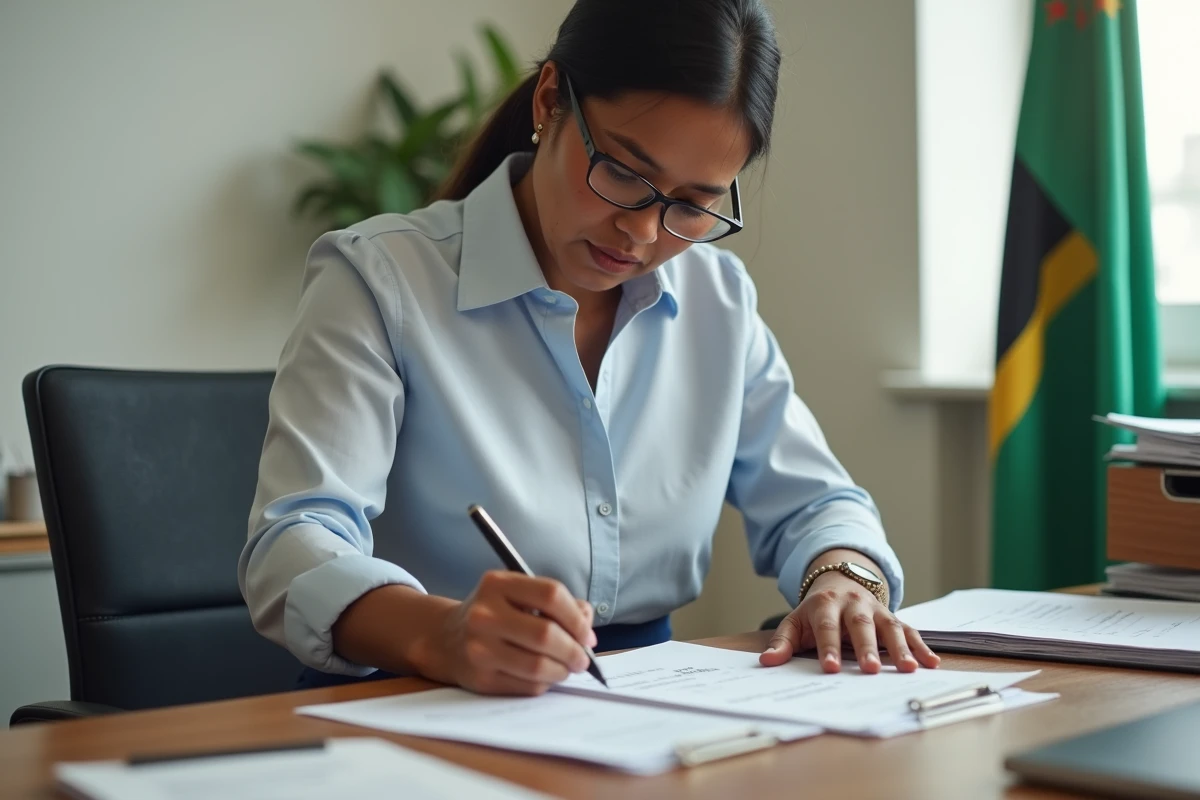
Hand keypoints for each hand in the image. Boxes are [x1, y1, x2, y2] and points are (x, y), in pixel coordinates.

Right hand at [421, 570, 596, 695]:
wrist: (446, 638)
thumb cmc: (494, 614)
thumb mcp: (518, 594)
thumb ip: (557, 603)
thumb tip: (587, 628)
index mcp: (497, 584)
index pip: (551, 594)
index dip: (576, 617)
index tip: (586, 634)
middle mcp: (484, 614)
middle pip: (546, 634)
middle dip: (574, 650)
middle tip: (583, 659)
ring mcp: (479, 647)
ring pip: (537, 665)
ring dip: (562, 670)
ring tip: (567, 668)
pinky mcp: (480, 678)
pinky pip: (526, 685)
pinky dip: (545, 683)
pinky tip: (545, 676)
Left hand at [759, 572, 939, 673]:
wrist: (839, 583)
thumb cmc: (816, 612)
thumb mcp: (795, 622)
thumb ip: (783, 642)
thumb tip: (767, 662)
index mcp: (825, 604)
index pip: (826, 627)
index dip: (828, 647)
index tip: (829, 668)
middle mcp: (853, 604)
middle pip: (860, 625)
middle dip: (866, 648)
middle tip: (870, 670)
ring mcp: (876, 610)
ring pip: (890, 626)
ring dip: (901, 648)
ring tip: (909, 669)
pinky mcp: (893, 617)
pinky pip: (909, 630)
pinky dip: (921, 646)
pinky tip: (931, 662)